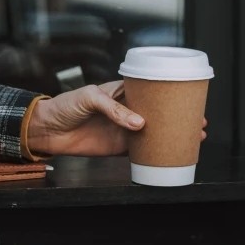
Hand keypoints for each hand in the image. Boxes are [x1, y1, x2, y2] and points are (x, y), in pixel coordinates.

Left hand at [26, 80, 207, 157]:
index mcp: (121, 92)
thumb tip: (138, 124)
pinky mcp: (118, 147)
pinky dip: (156, 152)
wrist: (46, 130)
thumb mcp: (89, 98)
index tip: (188, 99)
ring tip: (193, 137)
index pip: (151, 92)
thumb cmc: (64, 106)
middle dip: (179, 117)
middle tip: (198, 122)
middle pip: (159, 113)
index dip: (170, 95)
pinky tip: (170, 153)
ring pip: (154, 132)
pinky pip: (141, 150)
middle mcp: (126, 110)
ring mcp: (123, 129)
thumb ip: (114, 109)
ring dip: (173, 135)